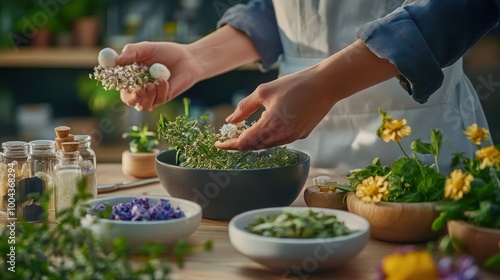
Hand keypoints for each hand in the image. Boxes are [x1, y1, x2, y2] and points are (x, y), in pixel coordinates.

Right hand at [116, 41, 199, 110]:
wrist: (188, 59)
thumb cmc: (166, 52)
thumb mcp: (147, 48)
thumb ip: (132, 52)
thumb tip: (116, 60)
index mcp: (130, 75)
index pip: (117, 83)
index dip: (115, 82)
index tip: (120, 78)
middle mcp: (138, 87)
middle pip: (128, 100)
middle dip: (132, 96)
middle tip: (139, 88)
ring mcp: (150, 95)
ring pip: (142, 105)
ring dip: (147, 95)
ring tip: (153, 82)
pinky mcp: (162, 99)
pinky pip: (157, 101)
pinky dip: (160, 90)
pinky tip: (164, 80)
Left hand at [215, 65, 338, 149]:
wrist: (325, 85)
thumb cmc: (294, 84)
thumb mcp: (263, 91)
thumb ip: (244, 108)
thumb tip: (229, 121)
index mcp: (271, 125)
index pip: (244, 142)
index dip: (229, 145)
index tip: (218, 144)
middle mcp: (282, 136)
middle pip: (254, 147)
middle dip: (239, 144)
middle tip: (228, 137)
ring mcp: (293, 137)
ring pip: (267, 146)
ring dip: (253, 142)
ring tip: (242, 134)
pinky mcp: (301, 135)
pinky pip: (279, 141)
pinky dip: (267, 139)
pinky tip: (262, 130)